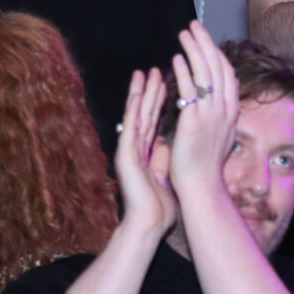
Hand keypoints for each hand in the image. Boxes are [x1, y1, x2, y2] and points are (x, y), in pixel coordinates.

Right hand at [113, 67, 176, 238]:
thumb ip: (163, 157)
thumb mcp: (163, 174)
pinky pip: (131, 125)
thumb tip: (168, 142)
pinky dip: (135, 107)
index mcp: (145, 153)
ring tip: (145, 73)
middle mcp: (135, 148)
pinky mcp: (126, 153)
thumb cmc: (157, 206)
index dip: (158, 102)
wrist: (148, 224)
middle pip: (143, 113)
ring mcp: (129, 149)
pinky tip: (138, 92)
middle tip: (154, 70)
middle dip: (150, 91)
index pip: (152, 122)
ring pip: (136, 115)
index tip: (164, 83)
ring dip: (141, 93)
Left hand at [164, 24, 241, 203]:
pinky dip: (184, 71)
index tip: (205, 40)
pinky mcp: (194, 121)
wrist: (202, 188)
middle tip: (194, 25)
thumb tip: (219, 103)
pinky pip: (190, 89)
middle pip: (218, 66)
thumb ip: (219, 116)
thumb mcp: (220, 136)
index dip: (216, 53)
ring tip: (183, 33)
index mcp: (231, 112)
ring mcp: (211, 114)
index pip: (227, 74)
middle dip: (206, 42)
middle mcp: (224, 109)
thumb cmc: (206, 166)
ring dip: (194, 49)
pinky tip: (175, 59)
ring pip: (205, 73)